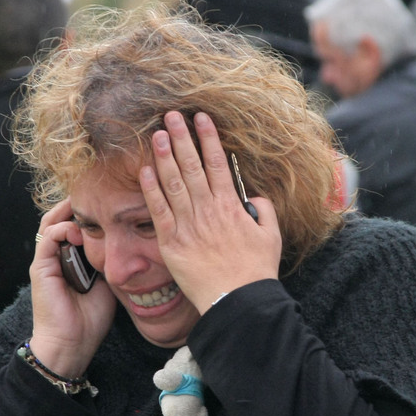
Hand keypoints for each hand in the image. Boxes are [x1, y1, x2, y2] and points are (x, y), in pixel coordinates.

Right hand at [27, 199, 116, 377]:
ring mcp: (45, 261)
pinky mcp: (40, 268)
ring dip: (69, 212)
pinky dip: (63, 229)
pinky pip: (48, 238)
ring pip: (52, 222)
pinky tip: (79, 230)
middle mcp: (54, 257)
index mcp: (69, 260)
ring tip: (87, 206)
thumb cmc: (89, 320)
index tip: (108, 202)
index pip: (74, 226)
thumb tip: (124, 245)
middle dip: (76, 205)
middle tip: (97, 194)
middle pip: (60, 218)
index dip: (87, 213)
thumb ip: (108, 263)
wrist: (71, 344)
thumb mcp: (106, 284)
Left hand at [140, 111, 281, 313]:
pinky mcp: (172, 243)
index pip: (217, 163)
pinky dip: (151, 190)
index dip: (208, 138)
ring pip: (173, 183)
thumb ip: (262, 209)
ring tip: (157, 133)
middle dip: (181, 138)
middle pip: (192, 166)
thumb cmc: (256, 270)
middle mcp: (208, 210)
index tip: (201, 118)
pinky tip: (144, 170)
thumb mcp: (271, 235)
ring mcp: (188, 225)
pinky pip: (158, 211)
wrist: (238, 300)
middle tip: (171, 115)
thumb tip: (251, 196)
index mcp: (231, 206)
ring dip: (164, 156)